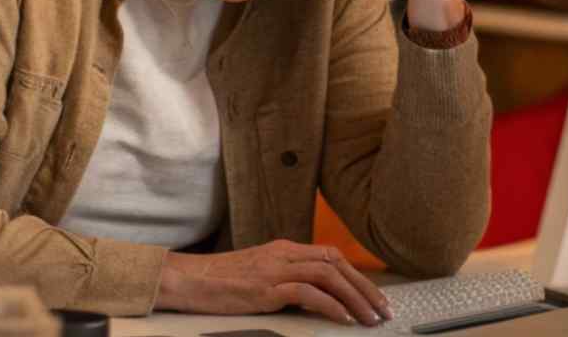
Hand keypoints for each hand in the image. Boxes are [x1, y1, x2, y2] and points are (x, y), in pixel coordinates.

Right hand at [155, 239, 392, 326]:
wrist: (184, 279)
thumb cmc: (216, 282)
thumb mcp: (257, 276)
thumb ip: (285, 281)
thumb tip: (315, 301)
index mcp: (283, 249)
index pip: (331, 256)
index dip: (357, 276)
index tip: (374, 297)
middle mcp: (283, 254)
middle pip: (337, 263)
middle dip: (365, 288)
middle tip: (383, 310)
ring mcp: (274, 269)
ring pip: (329, 275)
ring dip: (355, 298)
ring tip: (369, 318)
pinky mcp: (265, 288)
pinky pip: (307, 293)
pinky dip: (330, 305)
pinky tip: (342, 318)